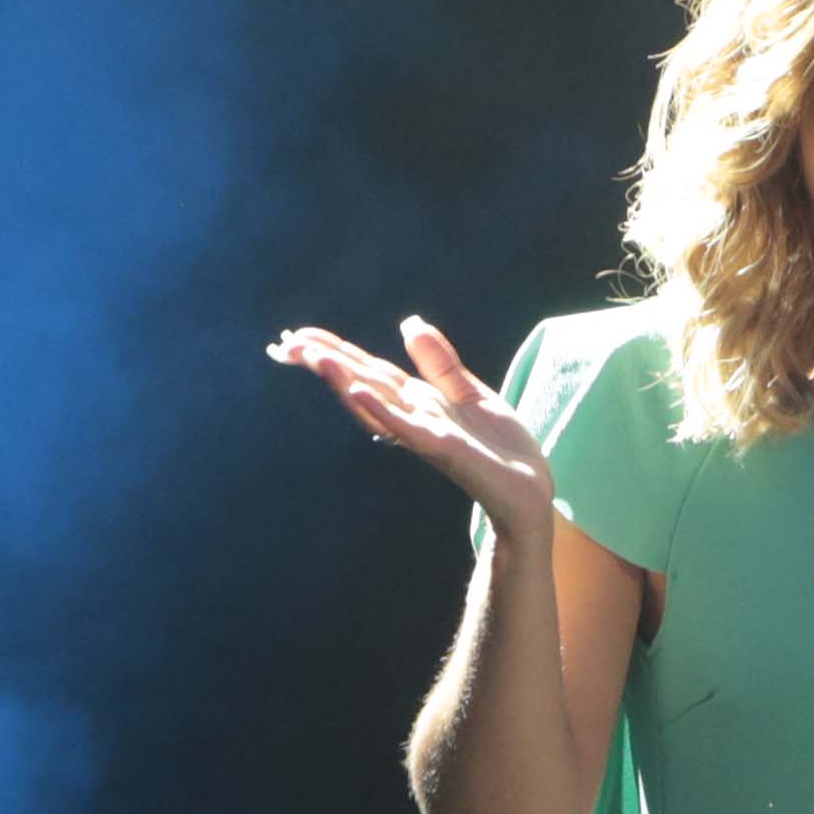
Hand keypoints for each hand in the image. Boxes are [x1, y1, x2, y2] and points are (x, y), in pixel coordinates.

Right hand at [267, 316, 553, 535]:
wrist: (530, 491)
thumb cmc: (499, 447)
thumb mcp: (470, 393)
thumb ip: (439, 362)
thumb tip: (408, 322)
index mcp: (419, 401)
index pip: (369, 370)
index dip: (335, 352)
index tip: (296, 335)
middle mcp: (414, 416)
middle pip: (362, 383)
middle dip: (325, 364)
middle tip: (283, 344)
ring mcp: (426, 434)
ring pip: (377, 403)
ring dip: (344, 381)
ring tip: (315, 358)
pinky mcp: (445, 449)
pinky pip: (408, 428)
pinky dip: (382, 410)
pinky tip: (359, 392)